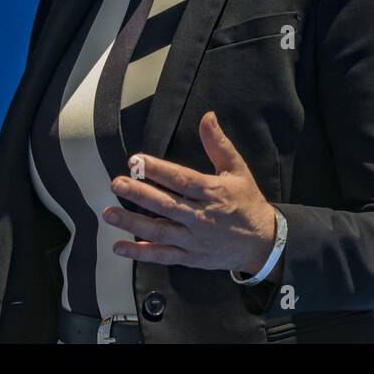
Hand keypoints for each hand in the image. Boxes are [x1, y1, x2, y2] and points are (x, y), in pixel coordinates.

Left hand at [101, 111, 276, 274]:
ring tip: (110, 214)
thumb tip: (207, 117)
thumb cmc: (247, 202)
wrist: (263, 242)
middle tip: (117, 184)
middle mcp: (202, 217)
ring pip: (160, 231)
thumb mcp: (237, 170)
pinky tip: (120, 247)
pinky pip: (163, 255)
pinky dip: (141, 253)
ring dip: (133, 223)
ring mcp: (195, 240)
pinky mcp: (190, 257)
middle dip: (139, 194)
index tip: (136, 160)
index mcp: (213, 192)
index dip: (158, 170)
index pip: (181, 179)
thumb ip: (218, 144)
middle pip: (166, 205)